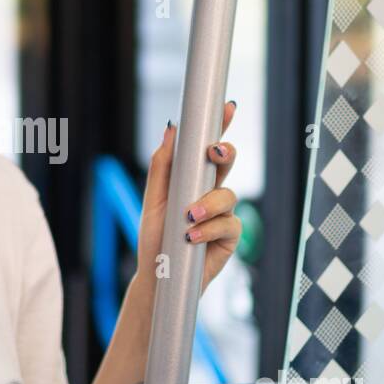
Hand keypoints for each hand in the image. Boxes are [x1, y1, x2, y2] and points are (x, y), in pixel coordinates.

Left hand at [135, 100, 240, 295]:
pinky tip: (193, 236)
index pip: (207, 148)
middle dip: (224, 153)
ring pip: (227, 194)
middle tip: (214, 152)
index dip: (220, 126)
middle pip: (227, 163)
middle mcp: (210, 192)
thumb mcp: (153, 199)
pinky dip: (209, 228)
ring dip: (207, 204)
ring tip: (188, 217)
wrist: (159, 276)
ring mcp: (223, 214)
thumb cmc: (155, 238)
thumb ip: (162, 166)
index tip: (227, 107)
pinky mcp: (230, 236)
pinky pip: (229, 223)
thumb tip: (171, 129)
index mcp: (191, 179)